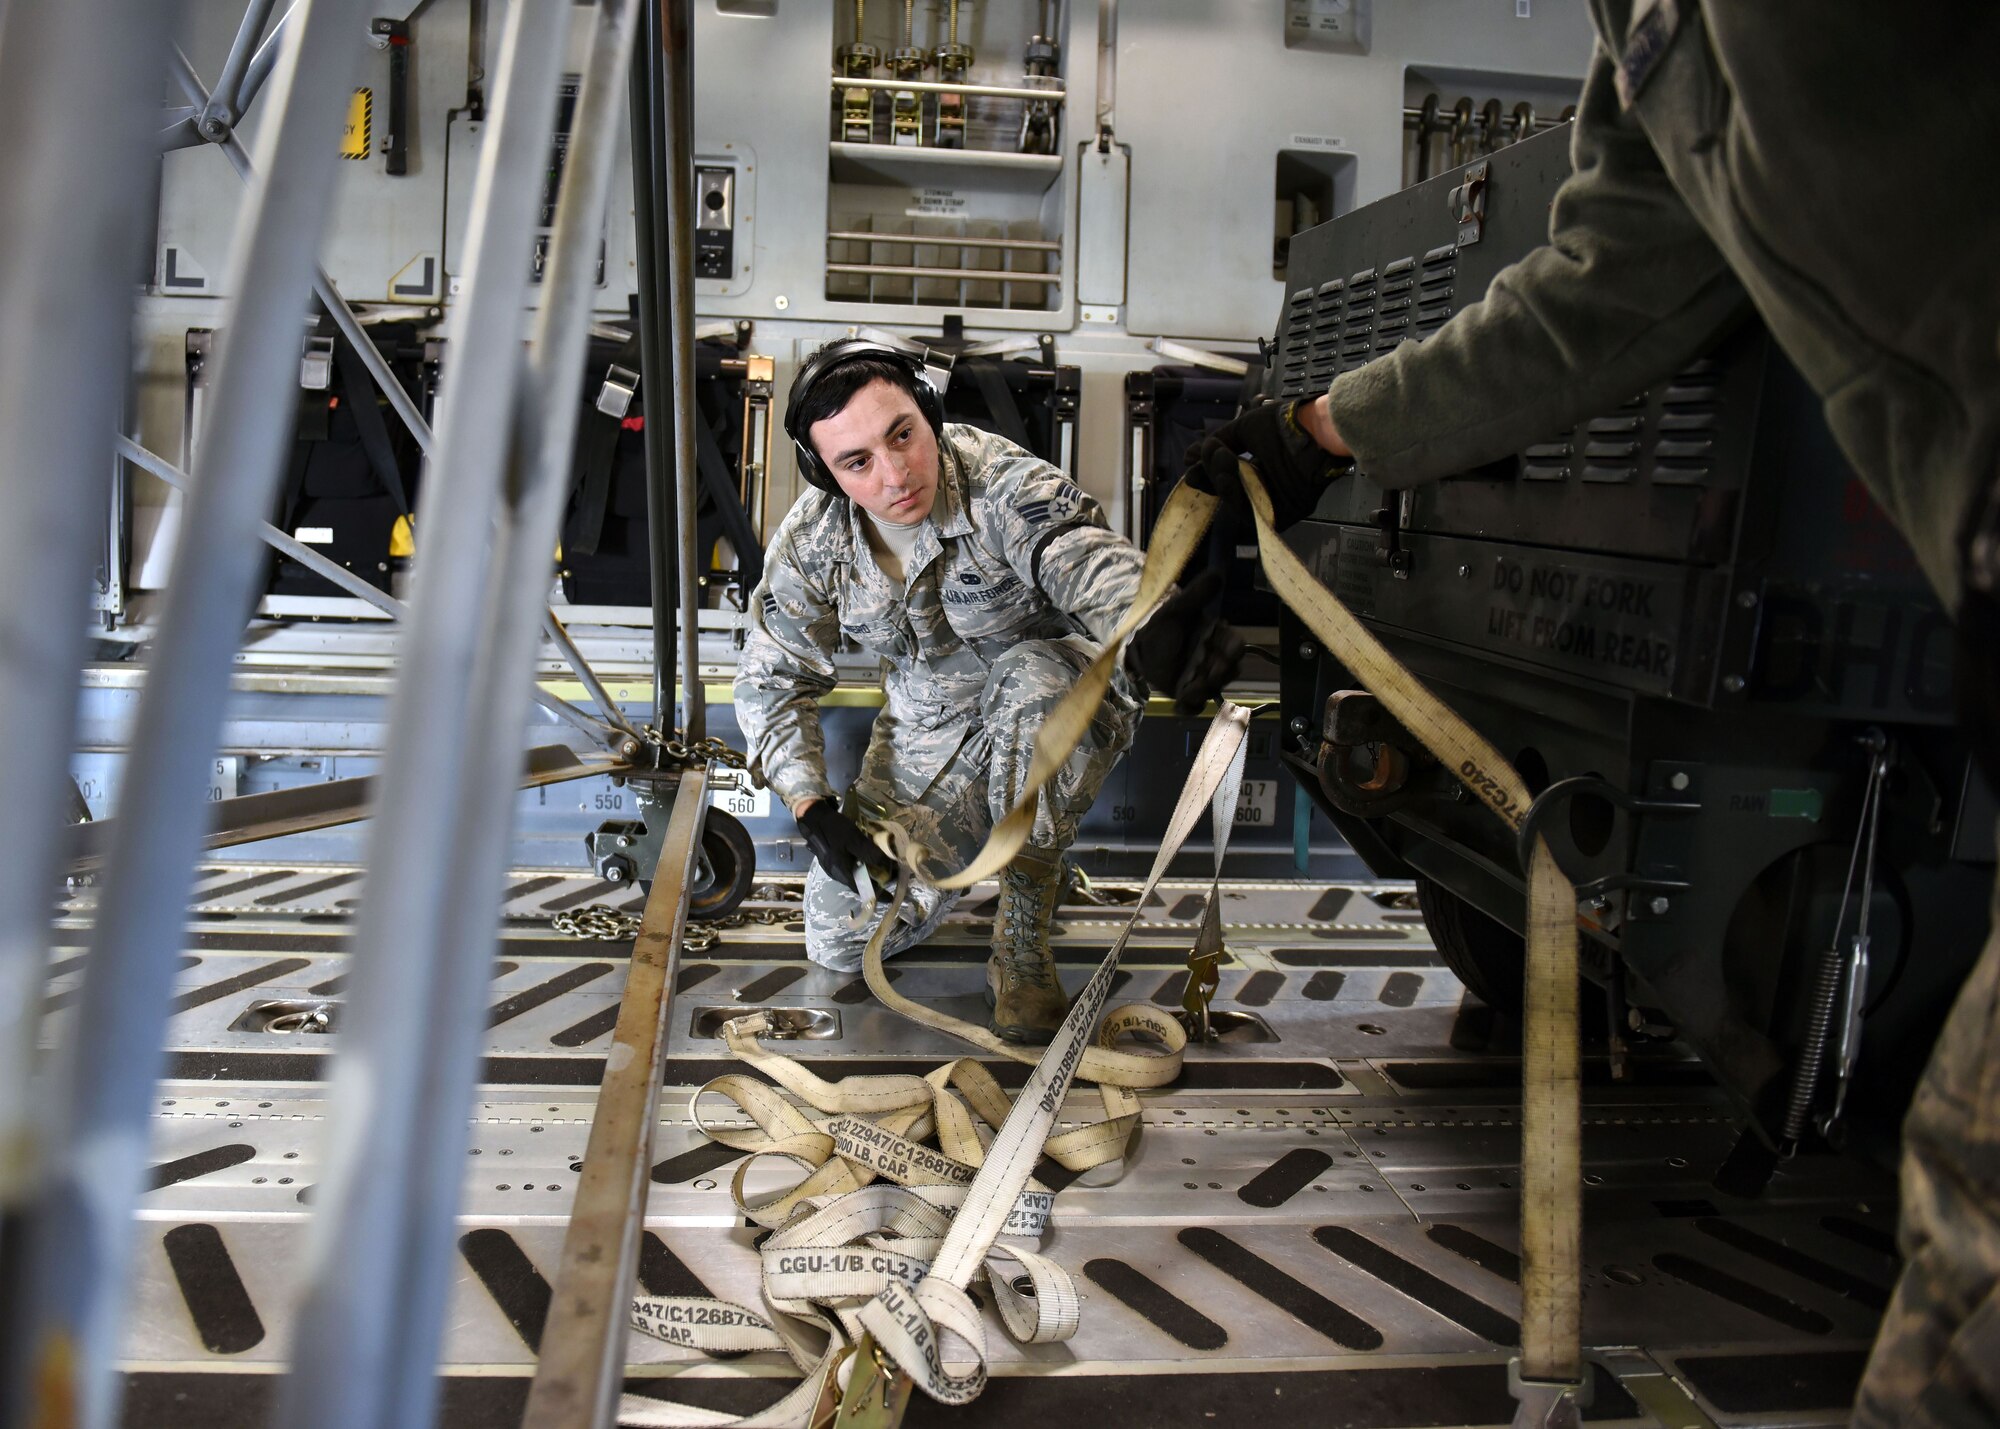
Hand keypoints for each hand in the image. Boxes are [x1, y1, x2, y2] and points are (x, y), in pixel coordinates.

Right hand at [796, 800, 893, 892]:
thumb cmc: (835, 829)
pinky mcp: (829, 859)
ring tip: (878, 866)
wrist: (813, 817)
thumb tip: (886, 865)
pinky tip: (863, 857)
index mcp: (841, 872)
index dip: (876, 893)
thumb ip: (870, 854)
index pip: (861, 889)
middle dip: (872, 882)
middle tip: (887, 876)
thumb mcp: (855, 840)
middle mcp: (834, 873)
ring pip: (851, 875)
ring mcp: (830, 866)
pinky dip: (857, 866)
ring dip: (865, 873)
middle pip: (857, 883)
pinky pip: (846, 867)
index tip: (890, 896)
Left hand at [1125, 568, 1247, 716]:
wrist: (1139, 643)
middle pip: (1229, 671)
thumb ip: (1197, 594)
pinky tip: (1179, 705)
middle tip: (1208, 672)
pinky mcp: (1187, 692)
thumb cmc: (1163, 624)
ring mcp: (1202, 678)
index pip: (1235, 646)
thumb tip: (1217, 574)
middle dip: (1221, 673)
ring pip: (1214, 688)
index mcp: (1217, 639)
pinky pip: (1195, 706)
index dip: (1234, 650)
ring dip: (1204, 690)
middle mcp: (1214, 659)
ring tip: (1188, 689)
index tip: (1227, 652)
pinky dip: (1190, 708)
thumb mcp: (1178, 608)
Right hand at [1183, 396, 1351, 529]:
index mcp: (1259, 467)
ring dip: (1221, 482)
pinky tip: (1229, 476)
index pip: (1226, 476)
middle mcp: (1265, 486)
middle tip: (1204, 458)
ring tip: (1221, 460)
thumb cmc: (1284, 426)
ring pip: (1236, 502)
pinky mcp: (1282, 515)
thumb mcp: (1244, 428)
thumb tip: (1189, 455)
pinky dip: (1236, 496)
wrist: (1313, 432)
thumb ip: (1219, 442)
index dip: (1208, 470)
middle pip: (1228, 491)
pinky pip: (1252, 514)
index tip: (1191, 462)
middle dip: (1212, 474)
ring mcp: (1273, 502)